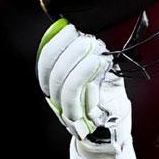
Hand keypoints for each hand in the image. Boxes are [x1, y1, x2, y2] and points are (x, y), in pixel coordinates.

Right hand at [36, 19, 130, 141]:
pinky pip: (77, 95)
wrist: (113, 130)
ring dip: (78, 62)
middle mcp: (55, 98)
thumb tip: (85, 33)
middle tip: (86, 39)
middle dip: (68, 50)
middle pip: (52, 71)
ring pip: (62, 83)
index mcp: (55, 84)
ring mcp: (65, 110)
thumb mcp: (96, 74)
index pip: (46, 61)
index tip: (69, 28)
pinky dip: (86, 75)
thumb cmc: (105, 100)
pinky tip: (99, 62)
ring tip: (94, 49)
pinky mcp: (79, 119)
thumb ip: (87, 57)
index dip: (55, 42)